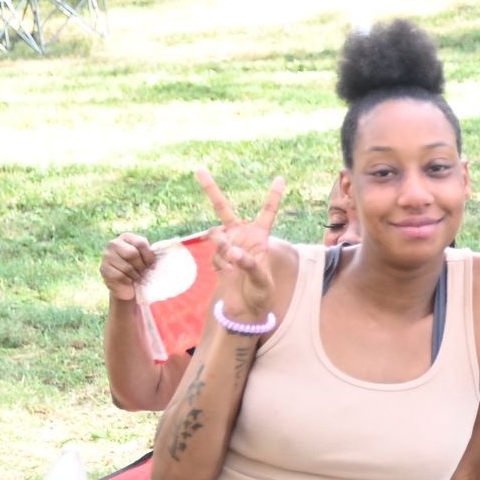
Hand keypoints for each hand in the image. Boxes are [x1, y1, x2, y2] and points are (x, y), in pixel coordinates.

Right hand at [100, 233, 155, 301]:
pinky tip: (128, 281)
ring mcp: (106, 256)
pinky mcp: (103, 269)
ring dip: (135, 275)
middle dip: (141, 266)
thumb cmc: (141, 270)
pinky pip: (120, 276)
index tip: (150, 264)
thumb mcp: (147, 258)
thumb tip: (172, 245)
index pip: (141, 243)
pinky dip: (128, 281)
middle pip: (132, 254)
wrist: (129, 287)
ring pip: (127, 267)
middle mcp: (113, 244)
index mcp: (126, 237)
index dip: (149, 256)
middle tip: (142, 271)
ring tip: (135, 276)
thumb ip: (153, 251)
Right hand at [196, 168, 284, 323]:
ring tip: (232, 262)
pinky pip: (214, 255)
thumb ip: (249, 264)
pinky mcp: (216, 257)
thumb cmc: (261, 293)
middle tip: (199, 170)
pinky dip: (221, 264)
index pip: (267, 212)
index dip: (273, 195)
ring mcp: (227, 245)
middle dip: (211, 190)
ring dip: (221, 246)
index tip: (281, 178)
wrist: (245, 309)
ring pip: (216, 236)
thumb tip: (233, 252)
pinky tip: (229, 274)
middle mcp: (241, 237)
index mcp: (260, 237)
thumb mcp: (262, 280)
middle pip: (224, 209)